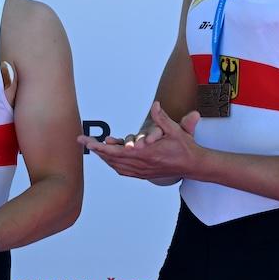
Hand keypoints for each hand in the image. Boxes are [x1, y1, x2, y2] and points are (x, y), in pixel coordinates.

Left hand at [77, 102, 200, 181]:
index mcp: (146, 153)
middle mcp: (142, 164)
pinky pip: (124, 171)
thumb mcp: (176, 130)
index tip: (88, 141)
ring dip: (104, 157)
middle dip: (97, 150)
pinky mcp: (145, 174)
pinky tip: (109, 159)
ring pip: (116, 166)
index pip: (116, 152)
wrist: (194, 165)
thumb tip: (155, 105)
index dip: (100, 147)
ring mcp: (142, 171)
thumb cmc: (185, 147)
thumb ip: (162, 118)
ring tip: (94, 147)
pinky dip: (113, 164)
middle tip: (84, 141)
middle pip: (112, 159)